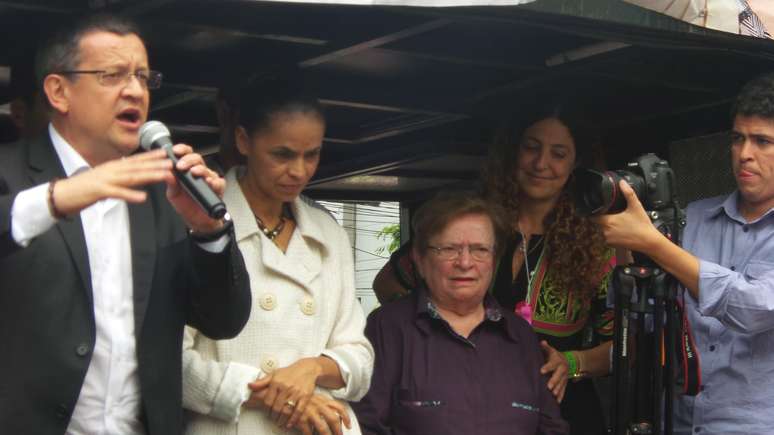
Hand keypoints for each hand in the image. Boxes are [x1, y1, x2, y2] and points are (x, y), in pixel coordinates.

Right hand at [53, 149, 173, 214]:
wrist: (62, 194)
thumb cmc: (84, 188)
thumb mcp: (105, 179)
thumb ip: (119, 177)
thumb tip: (133, 176)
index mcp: (112, 167)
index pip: (135, 160)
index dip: (151, 156)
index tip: (166, 153)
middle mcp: (111, 170)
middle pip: (137, 167)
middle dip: (156, 164)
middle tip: (172, 162)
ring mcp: (105, 180)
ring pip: (131, 177)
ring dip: (149, 176)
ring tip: (163, 175)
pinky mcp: (99, 191)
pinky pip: (118, 193)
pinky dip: (131, 195)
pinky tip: (143, 197)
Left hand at [164, 144, 224, 232]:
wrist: (196, 220)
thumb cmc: (186, 205)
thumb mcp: (174, 193)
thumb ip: (171, 182)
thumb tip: (165, 172)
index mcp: (187, 170)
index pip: (186, 154)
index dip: (182, 150)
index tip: (175, 151)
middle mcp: (199, 172)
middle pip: (197, 159)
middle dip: (189, 160)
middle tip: (181, 166)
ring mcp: (209, 180)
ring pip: (207, 169)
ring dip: (201, 170)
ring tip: (194, 172)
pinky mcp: (218, 189)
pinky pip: (219, 183)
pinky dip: (214, 182)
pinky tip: (209, 182)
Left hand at [247, 358, 321, 426]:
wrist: (306, 369)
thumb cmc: (289, 372)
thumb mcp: (274, 374)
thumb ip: (262, 382)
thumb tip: (249, 386)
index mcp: (276, 382)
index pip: (268, 400)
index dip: (266, 409)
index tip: (267, 412)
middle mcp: (286, 387)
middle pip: (276, 407)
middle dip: (274, 416)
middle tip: (273, 419)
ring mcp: (296, 392)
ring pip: (286, 410)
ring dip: (282, 419)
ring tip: (280, 422)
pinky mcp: (305, 396)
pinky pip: (298, 410)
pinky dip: (293, 419)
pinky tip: (289, 423)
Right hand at [295, 394, 350, 434]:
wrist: (288, 396)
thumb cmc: (304, 399)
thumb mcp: (317, 398)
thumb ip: (326, 405)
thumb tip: (336, 417)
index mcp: (324, 400)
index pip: (339, 407)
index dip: (346, 417)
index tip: (348, 425)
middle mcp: (319, 406)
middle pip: (333, 419)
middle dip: (338, 430)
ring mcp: (310, 412)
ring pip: (322, 428)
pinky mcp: (301, 419)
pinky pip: (308, 431)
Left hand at [539, 341, 568, 402]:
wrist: (568, 361)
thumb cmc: (554, 356)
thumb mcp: (551, 351)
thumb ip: (546, 347)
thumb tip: (542, 342)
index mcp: (557, 361)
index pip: (552, 364)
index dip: (547, 367)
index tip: (541, 371)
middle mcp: (562, 369)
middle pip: (558, 375)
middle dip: (554, 381)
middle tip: (549, 386)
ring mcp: (564, 377)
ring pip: (562, 383)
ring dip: (558, 389)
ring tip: (553, 394)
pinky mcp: (565, 383)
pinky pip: (564, 390)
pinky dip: (561, 396)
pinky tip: (557, 402)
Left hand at [591, 180, 661, 252]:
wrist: (649, 242)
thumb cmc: (642, 225)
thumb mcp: (636, 206)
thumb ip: (628, 193)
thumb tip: (623, 182)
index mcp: (608, 221)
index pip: (593, 216)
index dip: (596, 212)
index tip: (601, 209)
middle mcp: (605, 231)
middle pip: (598, 222)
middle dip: (604, 218)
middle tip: (614, 215)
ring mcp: (608, 239)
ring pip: (603, 230)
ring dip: (608, 226)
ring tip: (619, 223)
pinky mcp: (612, 245)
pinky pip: (608, 237)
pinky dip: (612, 234)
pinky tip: (621, 230)